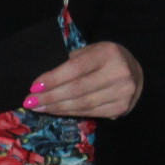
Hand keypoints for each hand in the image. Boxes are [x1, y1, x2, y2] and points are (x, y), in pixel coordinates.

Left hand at [26, 41, 141, 118]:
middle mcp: (119, 73)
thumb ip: (70, 62)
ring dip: (57, 108)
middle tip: (29, 102)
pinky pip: (90, 113)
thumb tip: (41, 82)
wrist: (135, 72)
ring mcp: (122, 93)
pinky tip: (56, 111)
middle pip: (77, 89)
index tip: (33, 87)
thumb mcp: (90, 51)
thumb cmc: (105, 59)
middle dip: (50, 97)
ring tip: (38, 108)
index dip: (53, 79)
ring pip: (82, 104)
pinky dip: (70, 113)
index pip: (75, 68)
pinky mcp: (121, 108)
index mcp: (108, 53)